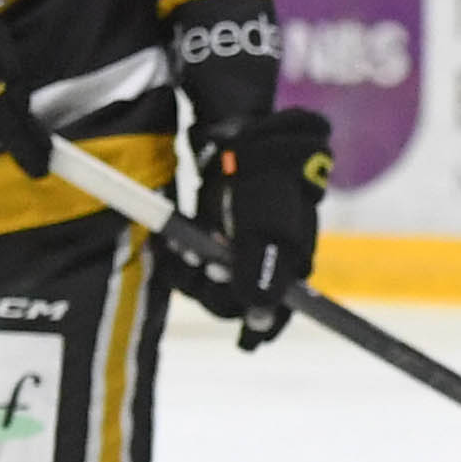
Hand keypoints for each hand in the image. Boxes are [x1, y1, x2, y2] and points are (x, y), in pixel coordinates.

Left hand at [181, 108, 332, 347]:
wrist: (245, 141)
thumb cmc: (266, 183)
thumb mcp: (266, 227)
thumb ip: (262, 271)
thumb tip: (259, 316)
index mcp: (289, 267)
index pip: (274, 314)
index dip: (252, 320)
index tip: (229, 304)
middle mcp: (263, 267)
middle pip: (232, 303)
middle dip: (211, 285)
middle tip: (200, 259)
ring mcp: (234, 256)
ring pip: (205, 287)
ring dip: (189, 271)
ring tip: (183, 245)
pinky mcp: (210, 243)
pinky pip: (188, 267)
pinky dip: (176, 259)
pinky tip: (171, 242)